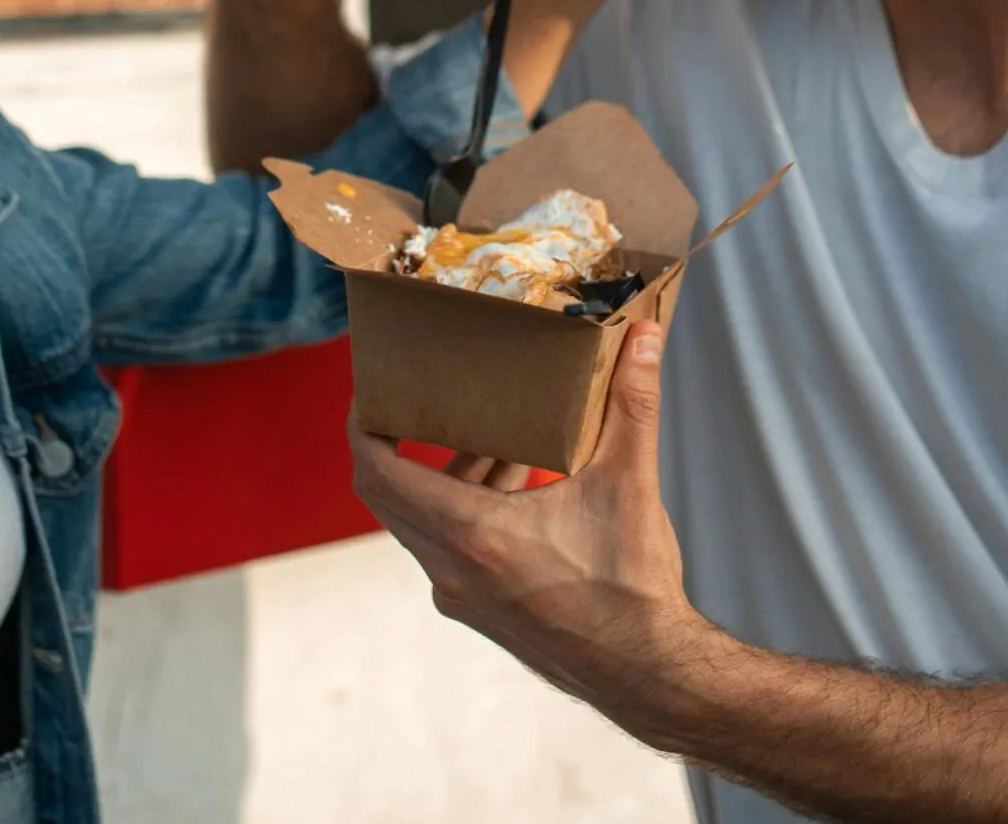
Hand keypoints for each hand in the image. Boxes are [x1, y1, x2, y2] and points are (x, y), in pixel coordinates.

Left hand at [346, 322, 720, 738]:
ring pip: (425, 521)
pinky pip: (449, 547)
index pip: (378, 474)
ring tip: (494, 433)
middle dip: (398, 443)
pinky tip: (520, 481)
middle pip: (390, 496)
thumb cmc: (632, 586)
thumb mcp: (629, 483)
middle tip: (415, 399)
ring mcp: (462, 595)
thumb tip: (646, 335)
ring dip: (447, 475)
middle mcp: (452, 569)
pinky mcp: (481, 609)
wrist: (645, 671)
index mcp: (472, 535)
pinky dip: (466, 507)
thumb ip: (633, 404)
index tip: (368, 392)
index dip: (361, 428)